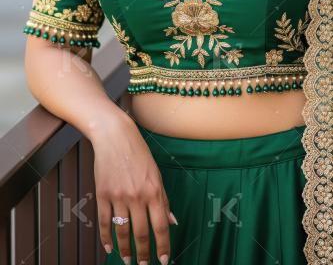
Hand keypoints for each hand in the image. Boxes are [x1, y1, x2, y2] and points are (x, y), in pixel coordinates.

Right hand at [91, 112, 176, 263]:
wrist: (115, 136)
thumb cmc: (138, 154)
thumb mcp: (156, 174)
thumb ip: (164, 200)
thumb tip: (172, 222)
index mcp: (154, 190)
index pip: (161, 226)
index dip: (163, 246)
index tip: (164, 260)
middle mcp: (137, 196)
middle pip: (142, 233)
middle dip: (144, 253)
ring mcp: (118, 196)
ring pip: (122, 231)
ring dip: (125, 250)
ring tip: (128, 260)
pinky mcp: (102, 195)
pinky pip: (105, 222)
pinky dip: (106, 238)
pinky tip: (109, 248)